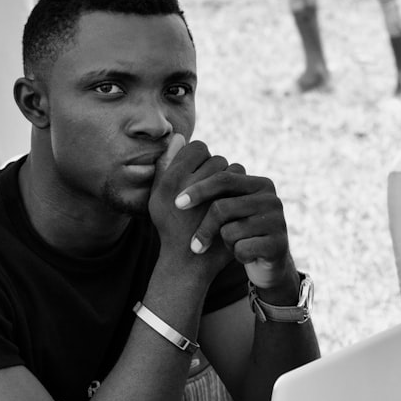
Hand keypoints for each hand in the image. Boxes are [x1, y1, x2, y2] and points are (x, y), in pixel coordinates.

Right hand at [149, 135, 237, 280]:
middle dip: (218, 169)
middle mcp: (191, 187)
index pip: (196, 147)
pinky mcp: (230, 212)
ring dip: (232, 180)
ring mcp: (213, 200)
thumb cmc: (169, 225)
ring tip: (224, 193)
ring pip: (234, 172)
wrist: (185, 263)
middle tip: (216, 183)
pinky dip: (240, 192)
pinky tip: (233, 203)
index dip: (201, 156)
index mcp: (171, 181)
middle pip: (217, 159)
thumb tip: (179, 137)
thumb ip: (166, 165)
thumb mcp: (157, 196)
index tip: (201, 170)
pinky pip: (242, 189)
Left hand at [171, 142, 293, 289]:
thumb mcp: (219, 203)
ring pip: (230, 232)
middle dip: (204, 227)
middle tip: (193, 245)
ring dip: (223, 244)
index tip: (176, 203)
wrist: (265, 262)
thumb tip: (175, 137)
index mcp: (258, 183)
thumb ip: (196, 173)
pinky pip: (242, 250)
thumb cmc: (235, 229)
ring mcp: (277, 220)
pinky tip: (243, 257)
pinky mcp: (278, 244)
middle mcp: (271, 197)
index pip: (222, 177)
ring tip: (229, 246)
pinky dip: (236, 256)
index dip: (198, 190)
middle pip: (223, 207)